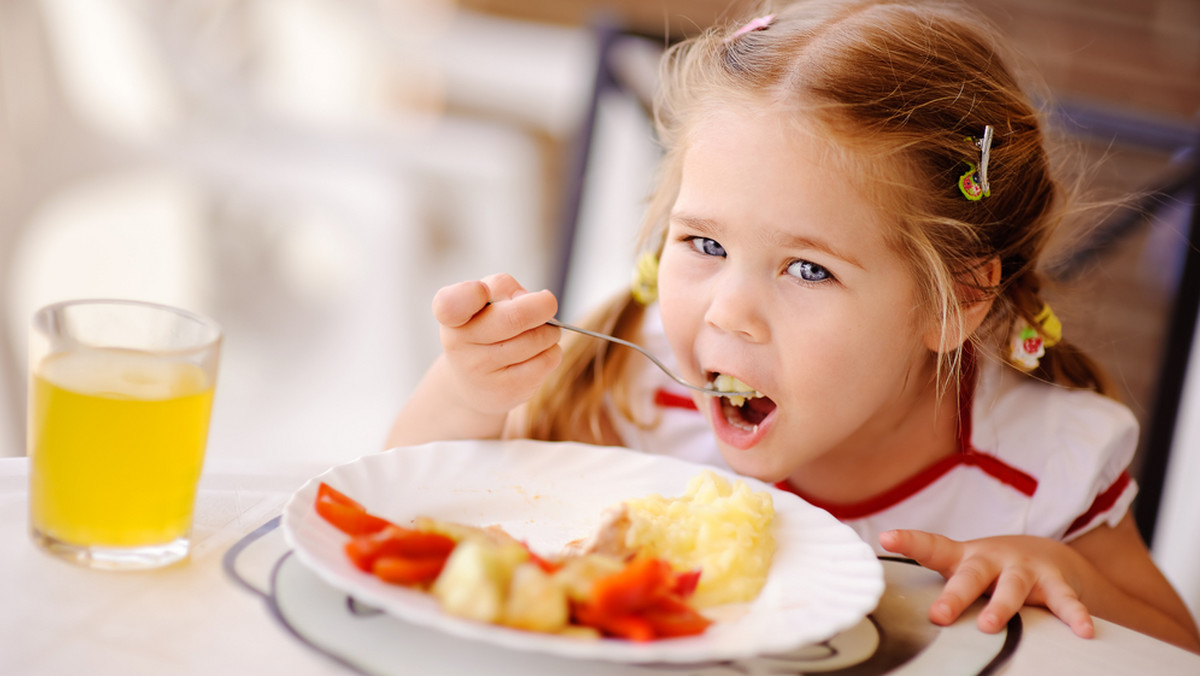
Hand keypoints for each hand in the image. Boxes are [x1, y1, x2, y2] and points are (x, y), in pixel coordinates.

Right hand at [433, 273, 561, 417]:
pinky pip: (548, 360)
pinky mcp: (508, 390)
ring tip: (541, 332)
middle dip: (542, 305)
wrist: (472, 384)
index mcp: (450, 317)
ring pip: (537, 339)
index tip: (481, 290)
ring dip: (550, 330)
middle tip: (548, 303)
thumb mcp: (481, 303)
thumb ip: (500, 288)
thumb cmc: (482, 331)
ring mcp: (483, 372)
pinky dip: (552, 350)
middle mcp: (460, 345)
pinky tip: (540, 352)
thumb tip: (528, 299)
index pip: (452, 303)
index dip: (470, 293)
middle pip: (514, 318)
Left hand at [879, 529, 1094, 638]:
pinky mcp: (1056, 582)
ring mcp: (1025, 569)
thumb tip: (892, 609)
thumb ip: (936, 586)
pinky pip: (1065, 600)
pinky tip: (1083, 631)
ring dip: (1002, 606)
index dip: (909, 542)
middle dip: (955, 596)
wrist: (1046, 553)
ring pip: (1012, 587)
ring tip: (990, 626)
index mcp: (964, 557)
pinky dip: (1075, 615)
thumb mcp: (962, 570)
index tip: (886, 536)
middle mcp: (993, 559)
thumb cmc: (989, 570)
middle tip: (938, 615)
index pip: (932, 547)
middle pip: (971, 575)